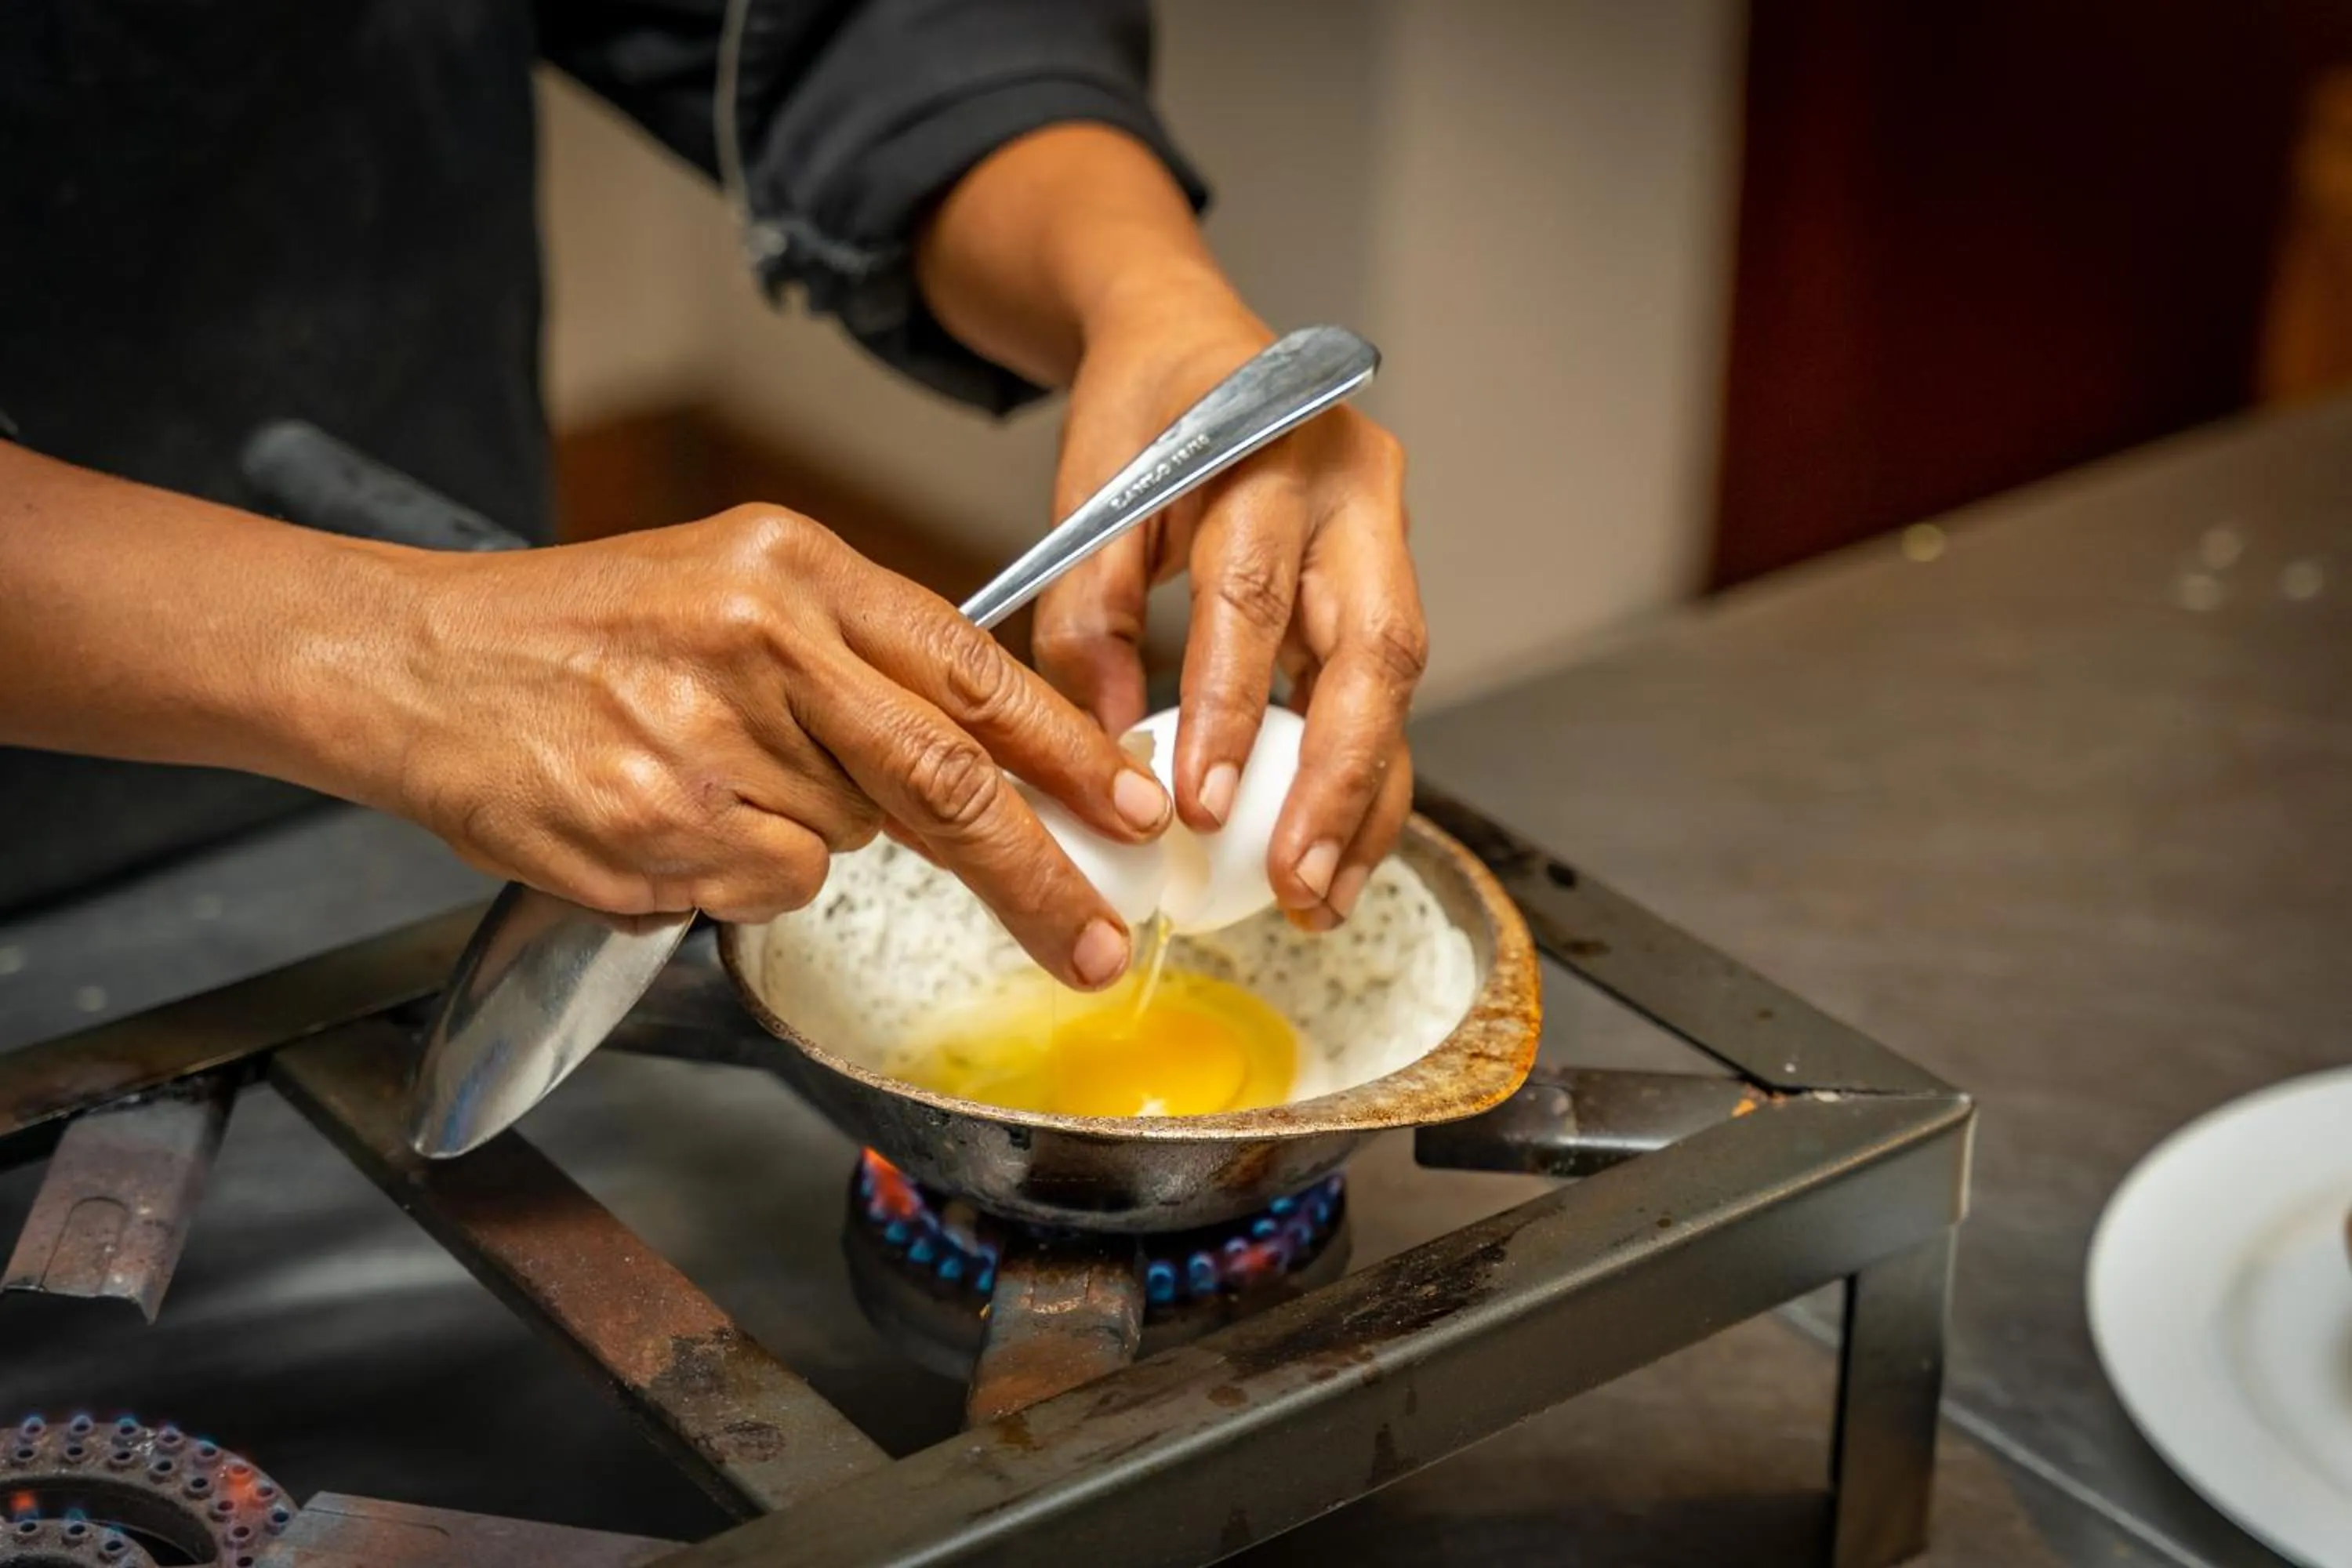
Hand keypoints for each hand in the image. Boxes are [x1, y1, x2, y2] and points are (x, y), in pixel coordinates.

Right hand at [345, 508, 1170, 987]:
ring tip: (707, 780)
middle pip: (947, 782)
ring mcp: (706, 745)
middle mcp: (762, 644)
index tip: (1135, 808)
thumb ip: (857, 655)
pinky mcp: (656, 832)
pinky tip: (664, 821)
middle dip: (1036, 873)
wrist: (411, 664)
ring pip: (846, 844)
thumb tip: (984, 752)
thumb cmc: (578, 631)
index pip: (972, 669)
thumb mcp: (733, 585)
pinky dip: (736, 878)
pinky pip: (764, 889)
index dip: (1068, 751)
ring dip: (808, 839)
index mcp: (794, 564)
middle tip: (1091, 935)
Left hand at [1035, 296, 1425, 930]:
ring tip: (1322, 898)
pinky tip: (1333, 855)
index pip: (1254, 593)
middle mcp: (1355, 494)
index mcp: (1272, 451)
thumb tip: (1115, 747)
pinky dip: (1363, 779)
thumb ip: (1090, 608)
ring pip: (1398, 684)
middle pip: (1372, 647)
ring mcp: (1386, 539)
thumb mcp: (1091, 489)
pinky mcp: (1387, 586)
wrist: (1193, 340)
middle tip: (1298, 879)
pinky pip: (1386, 694)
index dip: (1231, 705)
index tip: (1201, 804)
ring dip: (1365, 800)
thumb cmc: (1142, 411)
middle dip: (1337, 777)